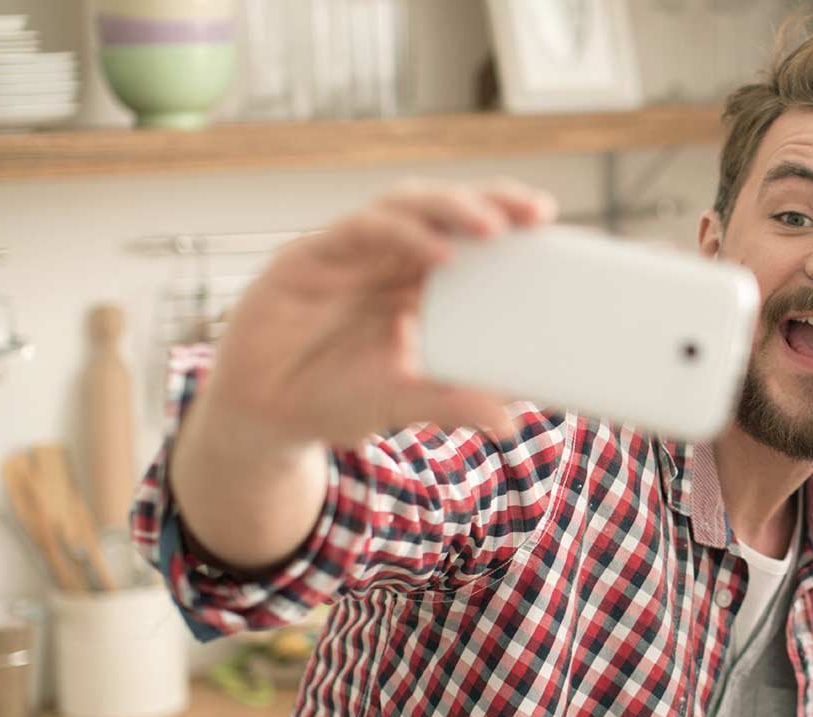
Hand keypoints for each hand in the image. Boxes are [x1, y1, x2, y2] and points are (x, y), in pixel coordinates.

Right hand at [201, 178, 555, 449]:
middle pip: (443, 208)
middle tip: (537, 212)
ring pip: (404, 206)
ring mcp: (346, 253)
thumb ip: (449, 403)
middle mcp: (384, 257)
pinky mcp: (306, 258)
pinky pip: (358, 230)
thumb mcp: (401, 403)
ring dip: (451, 208)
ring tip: (494, 226)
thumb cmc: (334, 396)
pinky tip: (438, 253)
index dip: (506, 220)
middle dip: (490, 201)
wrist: (263, 415)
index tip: (549, 222)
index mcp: (413, 281)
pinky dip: (401, 235)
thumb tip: (510, 419)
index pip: (467, 236)